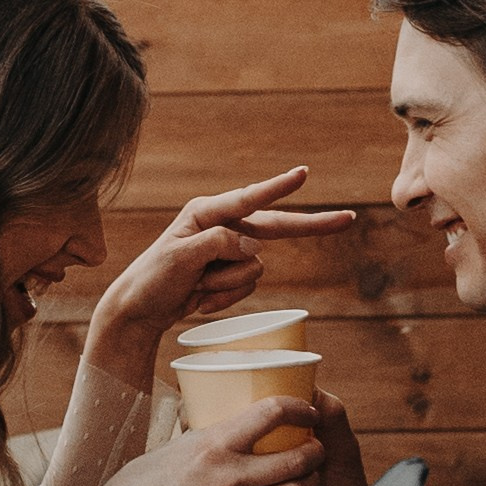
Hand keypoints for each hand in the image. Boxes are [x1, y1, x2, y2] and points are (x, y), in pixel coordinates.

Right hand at [42, 400, 325, 485]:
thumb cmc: (144, 483)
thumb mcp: (178, 446)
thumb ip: (211, 436)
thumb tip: (235, 417)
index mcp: (213, 443)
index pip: (271, 413)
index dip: (299, 408)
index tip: (308, 409)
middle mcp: (228, 476)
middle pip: (295, 457)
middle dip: (316, 450)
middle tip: (318, 445)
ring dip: (314, 482)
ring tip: (315, 476)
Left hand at [84, 168, 357, 388]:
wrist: (139, 311)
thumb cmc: (152, 279)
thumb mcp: (179, 258)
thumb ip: (218, 245)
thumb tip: (254, 245)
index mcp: (205, 213)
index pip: (249, 199)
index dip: (278, 187)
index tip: (303, 173)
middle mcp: (221, 226)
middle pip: (274, 227)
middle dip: (309, 226)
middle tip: (347, 219)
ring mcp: (228, 251)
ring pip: (255, 268)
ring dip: (226, 286)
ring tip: (195, 287)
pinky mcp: (230, 273)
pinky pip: (246, 287)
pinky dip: (224, 299)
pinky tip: (199, 299)